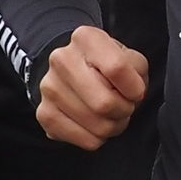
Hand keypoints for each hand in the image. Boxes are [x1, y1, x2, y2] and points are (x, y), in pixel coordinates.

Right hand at [38, 25, 150, 148]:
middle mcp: (61, 59)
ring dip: (114, 126)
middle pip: (105, 103)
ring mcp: (49, 88)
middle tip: (125, 106)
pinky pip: (86, 141)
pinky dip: (99, 138)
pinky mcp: (44, 114)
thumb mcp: (129, 57)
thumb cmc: (108, 65)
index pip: (117, 69)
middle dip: (124, 110)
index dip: (135, 88)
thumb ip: (135, 71)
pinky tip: (96, 124)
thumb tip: (131, 95)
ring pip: (98, 126)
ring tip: (112, 114)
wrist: (74, 70)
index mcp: (86, 38)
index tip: (136, 91)